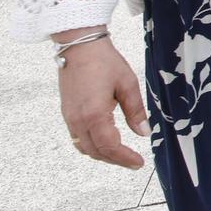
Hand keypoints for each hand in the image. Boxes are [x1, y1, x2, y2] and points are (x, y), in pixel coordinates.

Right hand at [56, 35, 148, 168]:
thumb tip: (144, 132)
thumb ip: (135, 111)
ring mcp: (70, 118)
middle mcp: (78, 120)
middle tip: (133, 162)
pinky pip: (77, 138)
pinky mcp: (67, 114)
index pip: (110, 146)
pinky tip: (105, 142)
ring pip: (84, 147)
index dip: (124, 158)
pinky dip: (91, 145)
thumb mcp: (127, 84)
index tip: (138, 163)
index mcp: (94, 114)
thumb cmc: (104, 62)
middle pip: (96, 151)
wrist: (79, 48)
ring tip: (121, 154)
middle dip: (115, 160)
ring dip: (102, 154)